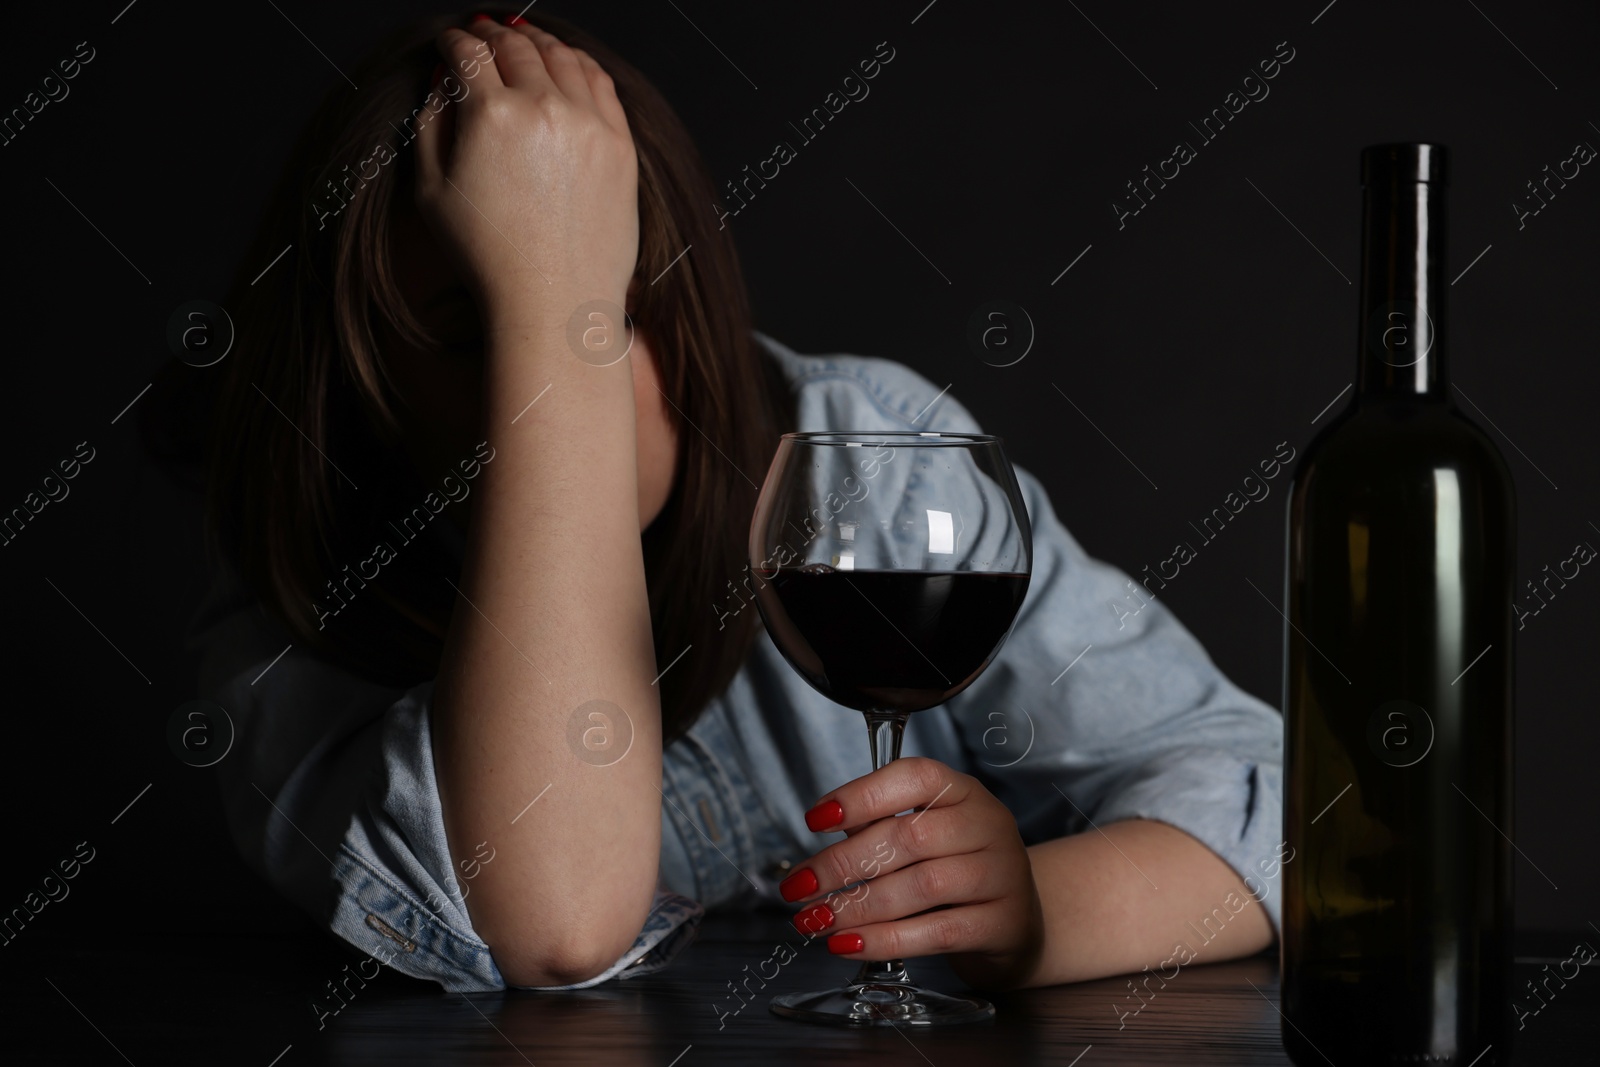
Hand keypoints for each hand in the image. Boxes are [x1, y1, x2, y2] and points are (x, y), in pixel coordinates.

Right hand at [414, 17, 638, 322]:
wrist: (554, 302)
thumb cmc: (489, 257)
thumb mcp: (433, 190)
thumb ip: (431, 123)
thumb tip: (443, 80)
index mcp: (492, 115)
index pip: (468, 53)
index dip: (454, 42)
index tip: (450, 43)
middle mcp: (545, 108)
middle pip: (516, 46)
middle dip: (493, 34)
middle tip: (483, 33)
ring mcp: (590, 124)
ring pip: (562, 56)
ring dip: (537, 40)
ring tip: (524, 39)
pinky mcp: (621, 144)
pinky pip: (600, 83)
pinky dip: (578, 64)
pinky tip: (566, 64)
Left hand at [781, 756, 1044, 988]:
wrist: (1020, 920)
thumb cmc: (959, 868)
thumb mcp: (927, 834)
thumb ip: (880, 827)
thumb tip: (824, 839)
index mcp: (964, 791)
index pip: (915, 777)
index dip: (861, 795)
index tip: (815, 819)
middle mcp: (987, 826)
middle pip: (909, 836)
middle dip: (843, 863)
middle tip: (799, 886)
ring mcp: (1000, 875)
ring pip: (920, 886)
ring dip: (857, 906)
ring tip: (815, 920)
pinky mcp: (1001, 924)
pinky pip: (935, 933)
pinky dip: (885, 940)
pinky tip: (848, 944)